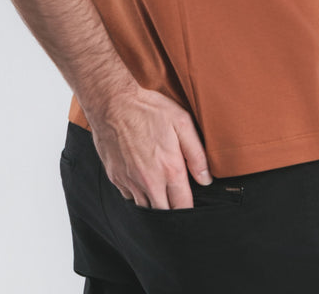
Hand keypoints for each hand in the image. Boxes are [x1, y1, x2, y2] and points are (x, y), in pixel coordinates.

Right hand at [89, 84, 211, 209]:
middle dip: (172, 212)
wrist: (112, 103)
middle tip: (176, 200)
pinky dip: (138, 194)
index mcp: (169, 170)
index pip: (183, 207)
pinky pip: (130, 197)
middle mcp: (149, 182)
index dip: (189, 210)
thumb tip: (206, 180)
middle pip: (163, 214)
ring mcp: (130, 182)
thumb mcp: (181, 122)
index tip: (192, 204)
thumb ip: (196, 154)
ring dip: (154, 205)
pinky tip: (143, 180)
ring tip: (161, 191)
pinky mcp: (115, 178)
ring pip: (145, 209)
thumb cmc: (148, 109)